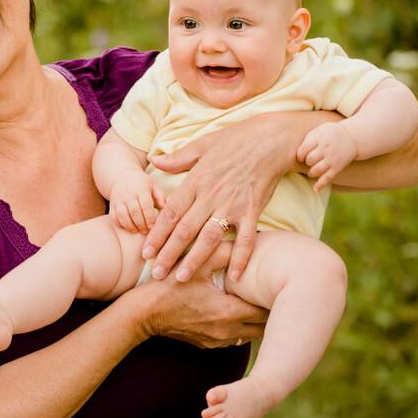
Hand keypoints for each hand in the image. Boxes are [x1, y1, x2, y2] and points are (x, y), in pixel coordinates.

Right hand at [109, 172, 165, 233]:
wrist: (123, 176)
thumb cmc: (142, 185)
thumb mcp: (153, 186)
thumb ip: (160, 197)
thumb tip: (164, 208)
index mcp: (141, 189)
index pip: (145, 204)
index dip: (149, 216)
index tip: (152, 226)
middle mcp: (129, 194)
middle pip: (134, 211)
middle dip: (140, 224)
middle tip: (146, 231)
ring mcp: (119, 199)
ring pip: (122, 215)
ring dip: (130, 225)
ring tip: (136, 231)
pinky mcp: (112, 205)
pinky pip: (113, 217)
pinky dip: (120, 224)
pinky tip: (127, 228)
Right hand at [137, 242, 267, 347]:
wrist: (144, 313)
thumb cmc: (169, 286)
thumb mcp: (196, 264)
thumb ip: (222, 251)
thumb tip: (243, 241)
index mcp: (228, 311)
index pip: (265, 311)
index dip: (272, 298)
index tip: (274, 286)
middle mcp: (226, 331)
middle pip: (263, 328)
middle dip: (268, 311)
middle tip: (270, 294)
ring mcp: (217, 341)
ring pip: (250, 336)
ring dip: (255, 322)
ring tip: (255, 303)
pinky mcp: (208, 345)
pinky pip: (233, 340)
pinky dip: (239, 328)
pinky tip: (235, 313)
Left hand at [143, 113, 291, 284]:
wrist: (271, 139)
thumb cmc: (237, 139)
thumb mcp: (203, 144)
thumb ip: (178, 158)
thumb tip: (155, 162)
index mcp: (196, 180)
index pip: (171, 212)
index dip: (157, 234)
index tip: (146, 252)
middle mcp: (211, 195)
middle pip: (185, 230)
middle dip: (169, 253)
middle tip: (158, 273)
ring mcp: (233, 204)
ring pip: (209, 238)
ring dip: (195, 260)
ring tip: (182, 278)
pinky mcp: (253, 210)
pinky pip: (246, 239)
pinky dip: (241, 258)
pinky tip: (235, 277)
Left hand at [297, 121, 359, 191]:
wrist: (351, 137)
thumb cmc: (330, 134)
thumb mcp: (319, 130)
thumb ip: (308, 139)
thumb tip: (296, 153)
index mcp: (319, 139)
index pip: (304, 150)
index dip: (300, 155)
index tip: (302, 156)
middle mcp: (326, 149)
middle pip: (309, 160)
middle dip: (307, 162)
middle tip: (310, 161)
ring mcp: (332, 159)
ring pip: (316, 170)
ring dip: (311, 173)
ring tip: (312, 171)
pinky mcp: (337, 167)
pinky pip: (327, 178)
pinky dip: (320, 185)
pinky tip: (315, 189)